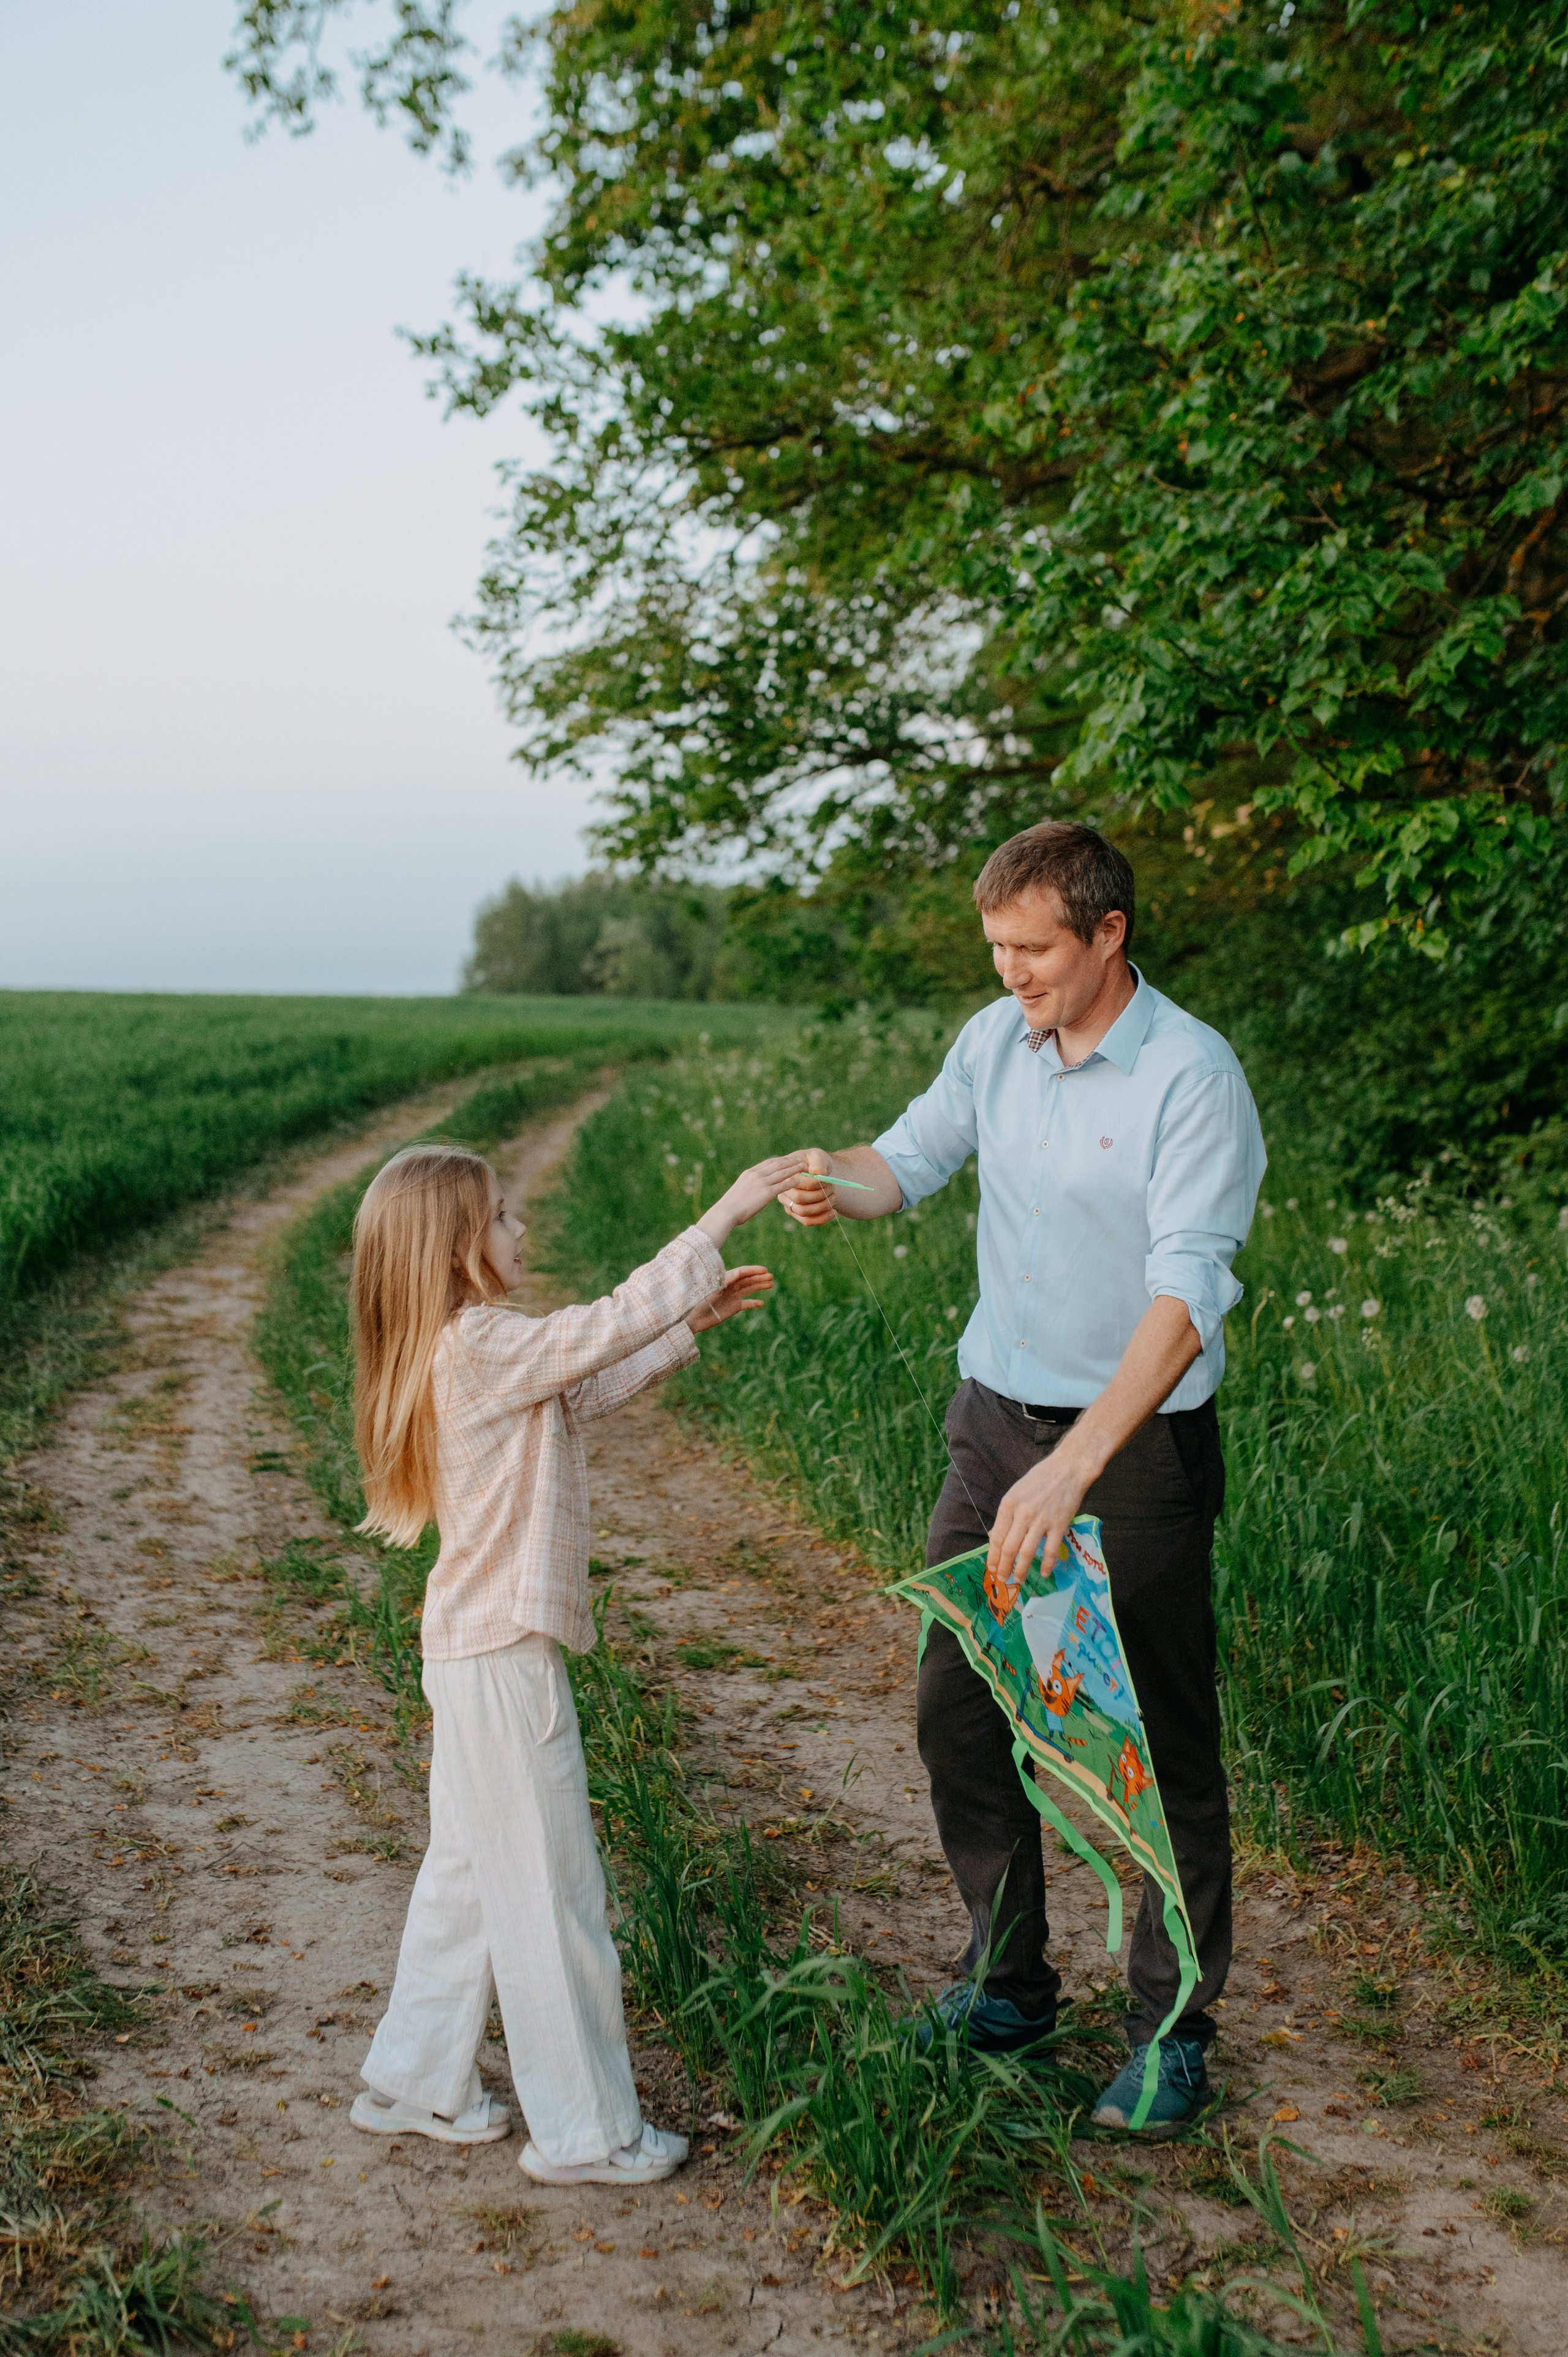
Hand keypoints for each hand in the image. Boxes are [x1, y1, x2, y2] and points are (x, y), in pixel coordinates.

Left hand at [688, 1265, 773, 1333]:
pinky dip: (753, 1303)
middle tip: (771, 1276)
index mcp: (724, 1280)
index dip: (753, 1270)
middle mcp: (730, 1287)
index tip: (764, 1270)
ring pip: (748, 1289)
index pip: (741, 1272)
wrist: (692, 1318)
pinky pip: (746, 1304)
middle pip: (747, 1280)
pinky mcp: (733, 1307)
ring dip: (759, 1286)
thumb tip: (740, 1272)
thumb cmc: (698, 1300)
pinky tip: (761, 1303)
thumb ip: (725, 1280)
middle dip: (759, 1278)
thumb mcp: (712, 1289)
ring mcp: (732, 1297)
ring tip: (770, 1284)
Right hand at [696, 1153, 809, 1247]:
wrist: (726, 1212)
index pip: (768, 1162)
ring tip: (803, 1167)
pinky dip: (792, 1182)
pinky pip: (783, 1185)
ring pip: (782, 1172)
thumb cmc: (731, 1206)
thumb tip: (753, 1191)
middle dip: (790, 1161)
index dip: (780, 1160)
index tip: (788, 1159)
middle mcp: (756, 1175)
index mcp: (749, 1173)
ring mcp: (761, 1183)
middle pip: (777, 1164)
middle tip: (800, 1159)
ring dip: (794, 1169)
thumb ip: (749, 1187)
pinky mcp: (766, 1193)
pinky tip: (799, 1181)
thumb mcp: (740, 1191)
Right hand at [779, 1147, 841, 1226]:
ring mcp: (789, 1203)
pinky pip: (807, 1221)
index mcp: (786, 1174)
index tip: (827, 1180)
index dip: (815, 1183)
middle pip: (799, 1199)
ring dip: (823, 1206)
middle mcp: (784, 1190)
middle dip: (820, 1195)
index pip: (798, 1183)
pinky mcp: (796, 1213)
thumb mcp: (818, 1156)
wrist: (818, 1174)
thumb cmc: (815, 1163)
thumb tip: (818, 1172)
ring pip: (803, 1212)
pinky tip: (834, 1211)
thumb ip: (818, 1161)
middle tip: (833, 1189)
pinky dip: (822, 1218)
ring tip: (835, 1198)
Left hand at [984, 1440, 1098, 1604]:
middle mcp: (1022, 1514)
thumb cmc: (1040, 1479)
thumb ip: (1006, 1516)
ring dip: (1021, 1570)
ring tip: (1018, 1580)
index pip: (996, 1537)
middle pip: (1009, 1548)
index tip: (992, 1569)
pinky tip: (1044, 1573)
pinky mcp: (1059, 1525)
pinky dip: (1047, 1565)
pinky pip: (1050, 1551)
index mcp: (1008, 1505)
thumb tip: (995, 1536)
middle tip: (1003, 1580)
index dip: (993, 1556)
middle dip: (1003, 1567)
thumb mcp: (1016, 1493)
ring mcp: (1041, 1520)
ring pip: (1026, 1552)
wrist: (1068, 1469)